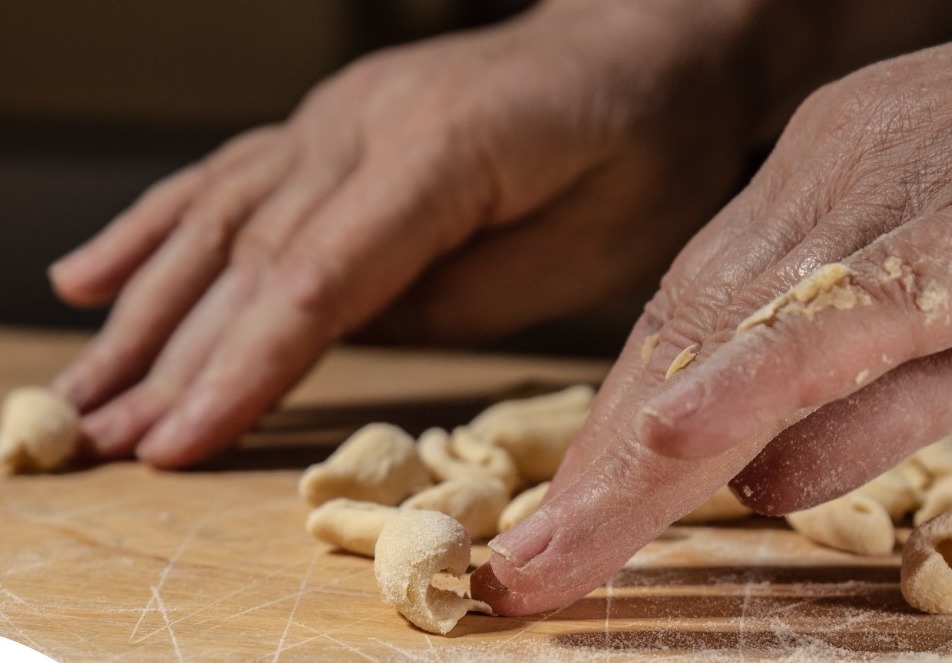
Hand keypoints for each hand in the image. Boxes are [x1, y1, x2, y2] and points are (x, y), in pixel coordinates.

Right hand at [47, 1, 761, 466]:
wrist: (646, 48)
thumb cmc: (645, 152)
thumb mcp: (586, 247)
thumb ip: (458, 298)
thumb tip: (344, 333)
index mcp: (437, 152)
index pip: (313, 280)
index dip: (237, 369)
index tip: (173, 445)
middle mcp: (362, 121)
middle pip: (250, 257)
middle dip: (173, 359)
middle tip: (100, 442)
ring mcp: (338, 115)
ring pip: (219, 220)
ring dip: (142, 310)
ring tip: (79, 388)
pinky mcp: (334, 124)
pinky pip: (231, 178)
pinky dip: (154, 229)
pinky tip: (88, 276)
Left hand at [473, 34, 951, 615]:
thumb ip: (867, 402)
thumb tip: (755, 485)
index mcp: (828, 186)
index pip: (690, 318)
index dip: (617, 429)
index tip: (559, 526)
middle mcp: (848, 163)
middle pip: (692, 328)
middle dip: (607, 465)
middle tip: (529, 569)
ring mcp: (918, 175)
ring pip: (751, 325)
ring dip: (650, 455)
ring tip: (566, 549)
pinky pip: (874, 305)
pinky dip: (777, 377)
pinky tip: (685, 442)